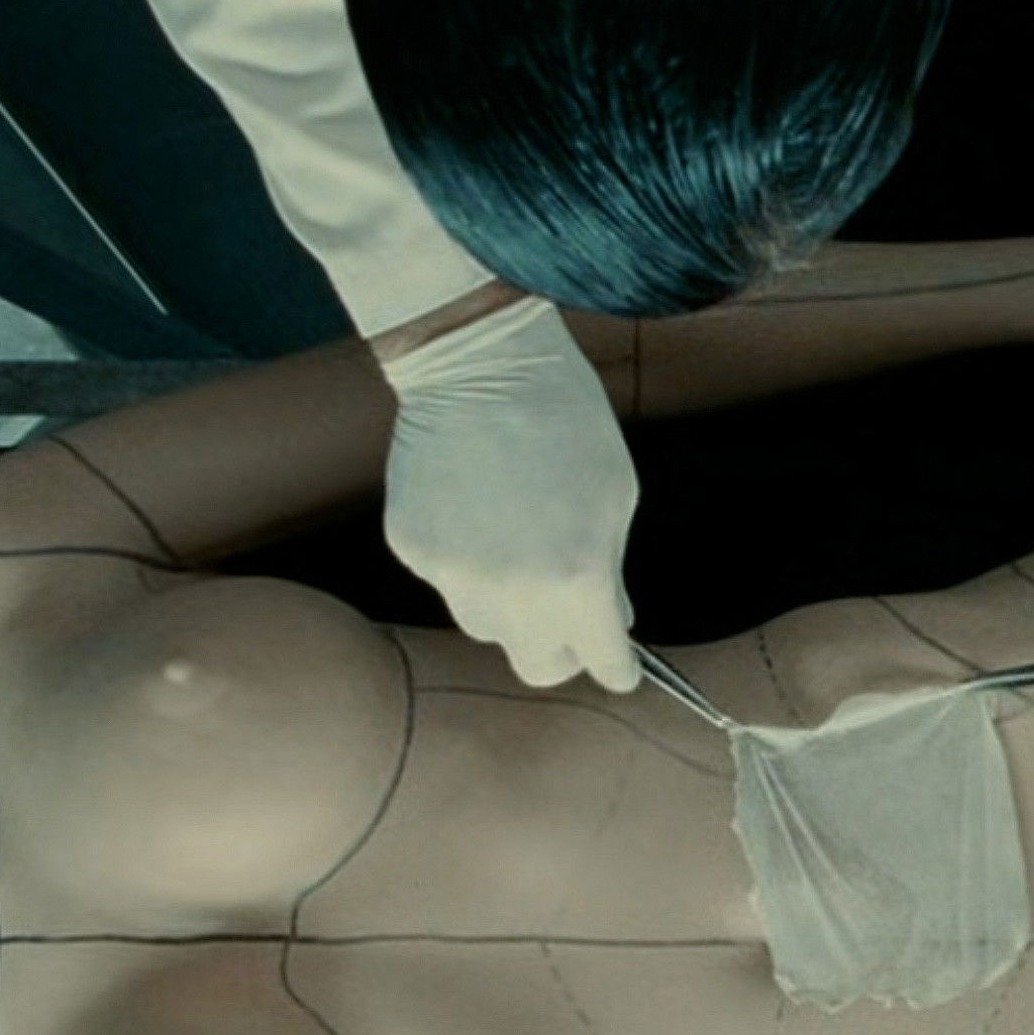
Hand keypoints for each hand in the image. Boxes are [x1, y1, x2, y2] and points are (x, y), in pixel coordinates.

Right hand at [378, 295, 642, 691]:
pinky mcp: (412, 550)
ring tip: (518, 541)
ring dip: (510, 606)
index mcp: (576, 582)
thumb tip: (606, 623)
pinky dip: (466, 561)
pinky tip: (475, 507)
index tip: (621, 668)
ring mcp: (453, 575)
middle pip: (538, 665)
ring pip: (488, 626)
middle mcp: (512, 594)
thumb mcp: (616, 498)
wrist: (479, 365)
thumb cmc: (566, 422)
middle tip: (571, 618)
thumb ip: (609, 573)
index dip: (618, 668)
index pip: (603, 663)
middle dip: (562, 649)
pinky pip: (447, 581)